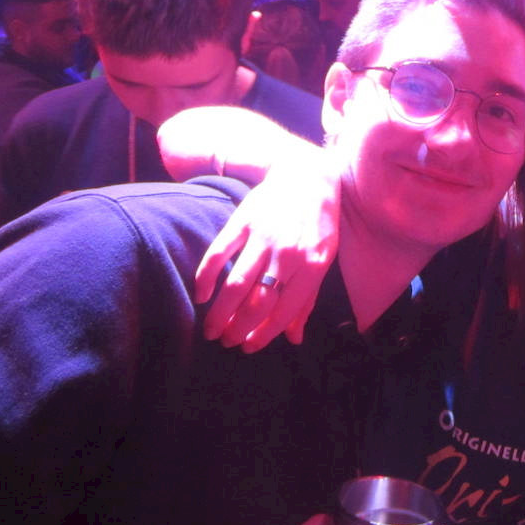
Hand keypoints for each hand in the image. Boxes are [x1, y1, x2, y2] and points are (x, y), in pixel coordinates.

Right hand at [197, 148, 340, 351]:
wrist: (305, 177)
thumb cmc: (317, 224)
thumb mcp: (323, 260)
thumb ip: (307, 299)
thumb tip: (294, 338)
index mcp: (313, 266)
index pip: (285, 311)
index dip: (264, 334)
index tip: (247, 347)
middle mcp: (288, 254)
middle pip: (258, 302)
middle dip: (238, 328)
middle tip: (225, 341)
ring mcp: (264, 237)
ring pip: (237, 285)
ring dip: (220, 313)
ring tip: (211, 330)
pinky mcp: (242, 222)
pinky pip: (218, 255)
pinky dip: (206, 278)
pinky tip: (201, 295)